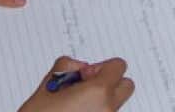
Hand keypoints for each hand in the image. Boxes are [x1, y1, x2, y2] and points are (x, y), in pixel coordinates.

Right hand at [19, 57, 134, 111]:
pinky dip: (97, 111)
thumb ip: (68, 66)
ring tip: (77, 104)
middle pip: (125, 86)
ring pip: (116, 103)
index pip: (118, 66)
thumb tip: (80, 68)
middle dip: (109, 83)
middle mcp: (108, 108)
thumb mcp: (49, 83)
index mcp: (98, 92)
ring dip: (102, 99)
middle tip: (87, 87)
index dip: (102, 67)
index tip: (87, 73)